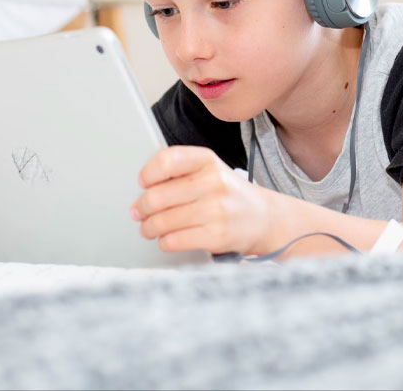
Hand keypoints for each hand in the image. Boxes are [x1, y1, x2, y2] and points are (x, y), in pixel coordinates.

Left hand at [131, 146, 269, 254]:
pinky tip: (166, 239)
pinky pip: (174, 240)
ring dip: (149, 228)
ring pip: (163, 221)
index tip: (143, 182)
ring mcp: (216, 210)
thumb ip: (179, 173)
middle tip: (139, 212)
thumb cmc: (229, 195)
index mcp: (208, 161)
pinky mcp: (216, 235)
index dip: (148, 173)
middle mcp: (213, 182)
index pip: (167, 160)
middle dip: (142, 208)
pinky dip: (164, 242)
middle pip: (158, 196)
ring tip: (148, 228)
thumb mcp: (210, 171)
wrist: (263, 218)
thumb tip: (144, 189)